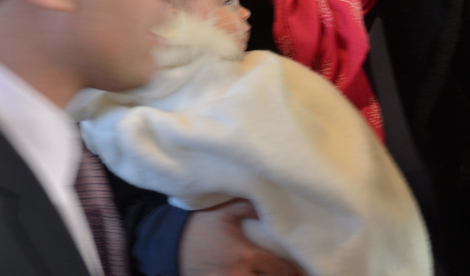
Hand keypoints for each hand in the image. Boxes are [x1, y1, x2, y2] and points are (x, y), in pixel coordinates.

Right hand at [179, 199, 298, 275]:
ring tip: (272, 274)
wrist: (169, 242)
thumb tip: (271, 201)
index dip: (292, 271)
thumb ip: (248, 206)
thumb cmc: (198, 224)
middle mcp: (238, 274)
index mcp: (245, 254)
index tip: (300, 269)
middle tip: (293, 274)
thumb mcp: (224, 210)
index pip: (279, 269)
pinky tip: (252, 275)